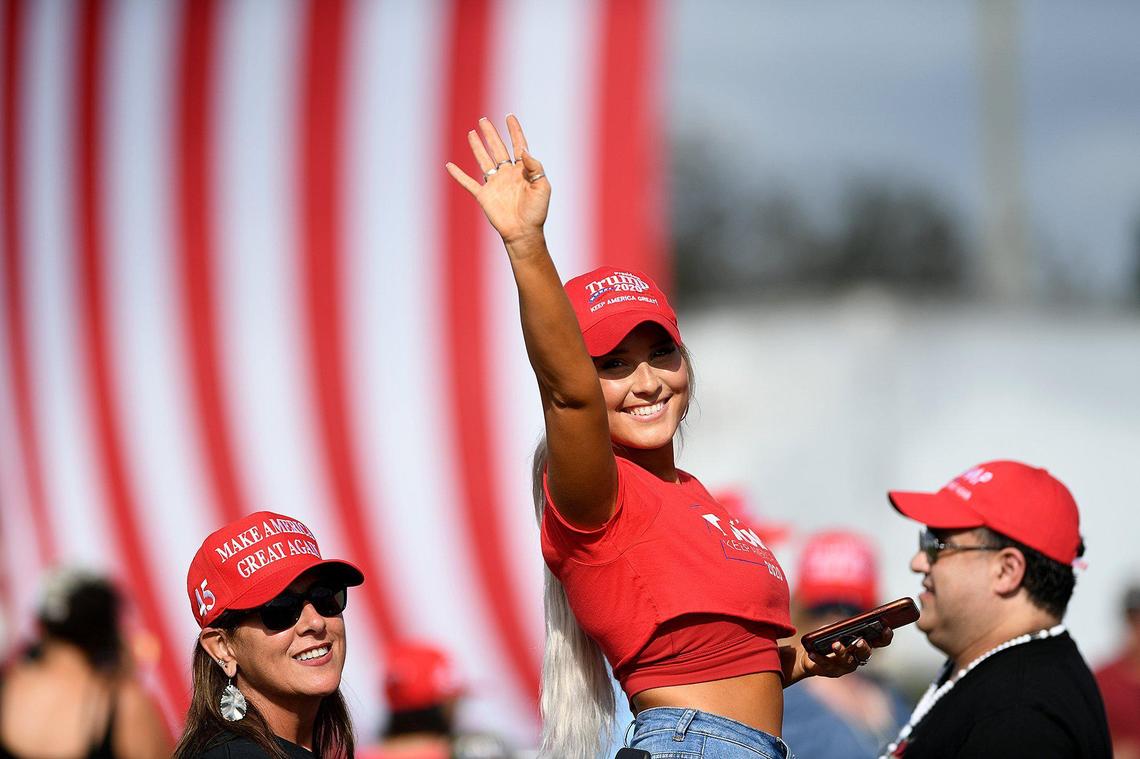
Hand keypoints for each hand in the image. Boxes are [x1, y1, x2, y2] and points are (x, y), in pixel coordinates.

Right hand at [445, 114, 550, 246]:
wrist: (524, 232)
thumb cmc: (537, 211)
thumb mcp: (542, 186)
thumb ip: (535, 166)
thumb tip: (523, 149)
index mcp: (522, 170)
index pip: (518, 145)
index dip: (514, 131)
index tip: (509, 117)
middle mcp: (507, 174)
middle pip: (497, 148)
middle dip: (491, 134)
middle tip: (484, 120)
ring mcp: (494, 184)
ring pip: (483, 160)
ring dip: (477, 147)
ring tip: (471, 132)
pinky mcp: (484, 196)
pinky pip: (468, 183)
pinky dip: (458, 175)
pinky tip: (449, 165)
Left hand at [783, 626, 893, 683]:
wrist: (810, 655)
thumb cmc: (827, 639)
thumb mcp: (836, 629)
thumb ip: (843, 626)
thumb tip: (848, 623)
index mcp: (862, 645)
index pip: (879, 642)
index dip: (885, 637)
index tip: (886, 628)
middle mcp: (857, 657)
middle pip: (865, 654)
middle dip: (863, 647)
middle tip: (860, 641)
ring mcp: (845, 667)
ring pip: (847, 661)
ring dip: (842, 652)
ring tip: (835, 644)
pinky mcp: (830, 671)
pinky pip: (825, 664)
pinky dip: (819, 658)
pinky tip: (813, 653)